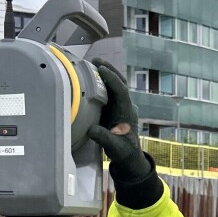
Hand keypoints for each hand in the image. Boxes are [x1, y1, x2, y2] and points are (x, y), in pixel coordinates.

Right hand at [88, 60, 150, 185]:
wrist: (128, 156)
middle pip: (120, 83)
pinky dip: (100, 82)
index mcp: (127, 111)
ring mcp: (120, 106)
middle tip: (96, 60)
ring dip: (105, 73)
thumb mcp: (114, 147)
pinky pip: (108, 91)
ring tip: (91, 63)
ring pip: (114, 85)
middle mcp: (125, 105)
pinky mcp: (113, 108)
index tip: (101, 70)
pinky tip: (89, 77)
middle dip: (109, 70)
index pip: (122, 91)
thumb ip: (104, 138)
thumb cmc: (123, 152)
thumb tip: (91, 129)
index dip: (112, 80)